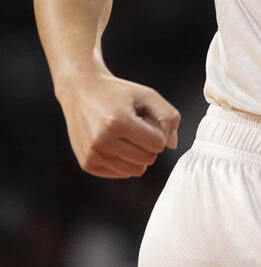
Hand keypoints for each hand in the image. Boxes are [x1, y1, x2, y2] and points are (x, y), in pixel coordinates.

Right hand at [56, 73, 180, 177]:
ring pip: (135, 170)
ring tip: (126, 135)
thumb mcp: (148, 95)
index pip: (158, 144)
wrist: (81, 93)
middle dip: (149, 144)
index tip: (148, 119)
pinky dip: (125, 161)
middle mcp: (102, 141)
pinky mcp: (87, 164)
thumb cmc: (120, 94)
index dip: (160, 132)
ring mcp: (92, 155)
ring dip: (137, 154)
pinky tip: (116, 143)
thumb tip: (172, 145)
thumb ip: (169, 117)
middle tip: (136, 127)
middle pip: (148, 159)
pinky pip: (121, 173)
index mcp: (118, 122)